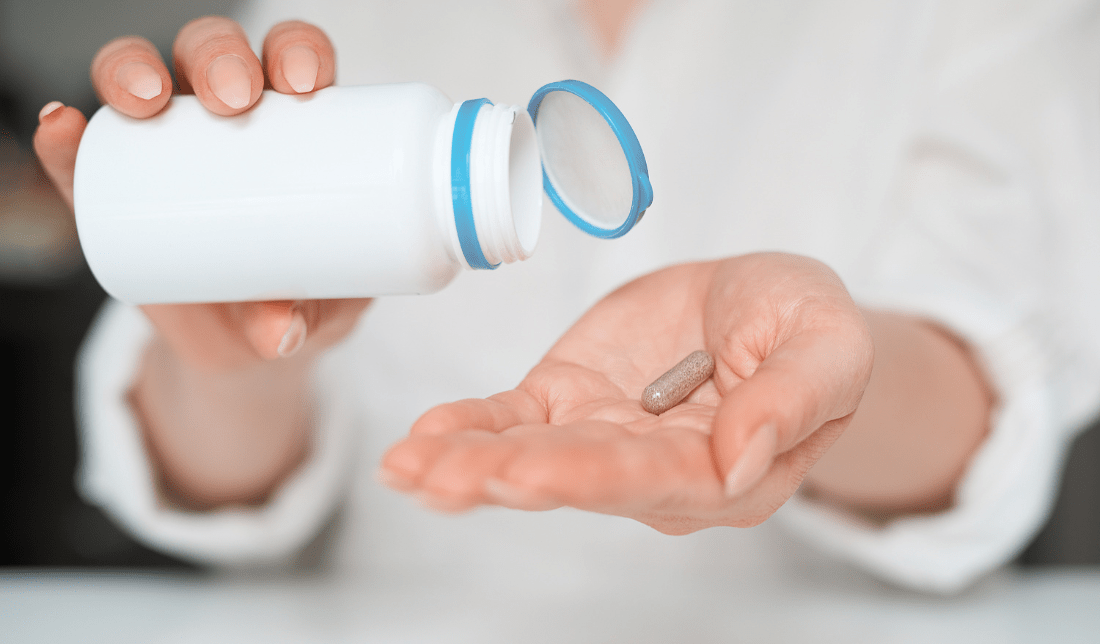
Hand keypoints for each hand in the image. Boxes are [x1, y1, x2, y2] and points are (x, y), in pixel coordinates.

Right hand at [33, 16, 364, 368]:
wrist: (248, 342)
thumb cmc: (304, 299)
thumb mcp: (319, 310)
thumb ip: (308, 316)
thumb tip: (279, 335)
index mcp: (295, 123)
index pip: (295, 59)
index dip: (299, 50)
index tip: (304, 83)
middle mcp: (227, 115)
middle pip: (215, 55)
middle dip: (219, 57)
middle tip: (232, 99)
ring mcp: (166, 147)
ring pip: (143, 78)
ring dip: (136, 70)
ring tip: (146, 102)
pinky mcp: (115, 189)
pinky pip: (83, 153)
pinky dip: (65, 137)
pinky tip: (60, 127)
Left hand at [380, 253, 873, 533]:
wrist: (762, 300)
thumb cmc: (806, 325)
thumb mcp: (829, 343)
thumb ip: (793, 400)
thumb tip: (742, 460)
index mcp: (727, 469)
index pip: (656, 479)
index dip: (588, 476)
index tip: (525, 472)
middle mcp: (656, 469)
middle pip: (578, 476)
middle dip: (506, 477)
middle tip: (439, 476)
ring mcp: (605, 437)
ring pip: (532, 454)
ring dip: (467, 463)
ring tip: (408, 467)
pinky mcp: (570, 402)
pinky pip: (513, 419)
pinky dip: (468, 426)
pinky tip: (424, 438)